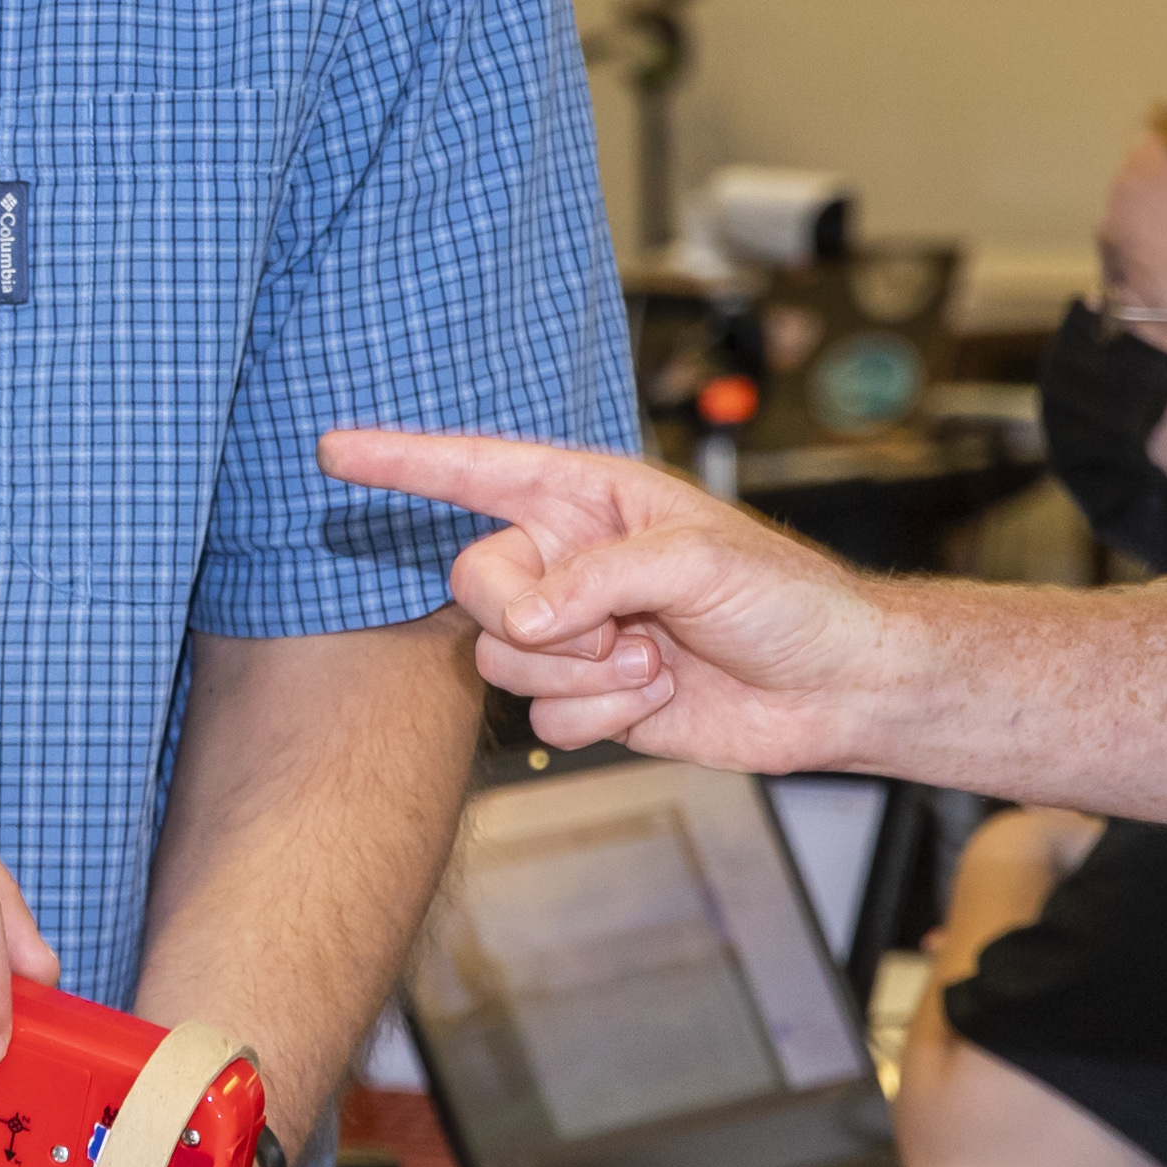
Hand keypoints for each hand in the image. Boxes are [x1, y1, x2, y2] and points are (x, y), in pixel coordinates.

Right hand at [319, 428, 904, 771]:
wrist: (833, 688)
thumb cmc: (786, 599)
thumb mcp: (697, 559)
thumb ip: (598, 577)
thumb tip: (524, 619)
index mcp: (590, 498)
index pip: (476, 470)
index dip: (402, 461)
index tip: (333, 451)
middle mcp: (570, 560)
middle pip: (475, 581)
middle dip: (533, 617)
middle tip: (610, 627)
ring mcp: (574, 632)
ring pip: (500, 659)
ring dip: (582, 672)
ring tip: (654, 660)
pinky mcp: (588, 696)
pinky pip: (543, 715)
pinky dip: (601, 714)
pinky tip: (657, 696)